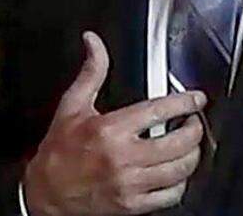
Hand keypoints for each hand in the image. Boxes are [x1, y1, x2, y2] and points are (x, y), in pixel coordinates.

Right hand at [22, 31, 207, 214]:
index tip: (196, 99)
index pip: (160, 111)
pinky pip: (170, 196)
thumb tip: (94, 43)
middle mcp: (122, 157)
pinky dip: (180, 184)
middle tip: (195, 122)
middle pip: (178, 143)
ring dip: (192, 156)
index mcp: (110, 130)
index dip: (185, 102)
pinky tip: (177, 174)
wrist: (45, 194)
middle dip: (195, 130)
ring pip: (179, 170)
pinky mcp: (132, 206)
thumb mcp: (72, 105)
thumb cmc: (58, 151)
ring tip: (190, 146)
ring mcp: (129, 184)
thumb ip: (91, 72)